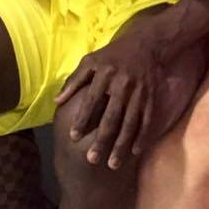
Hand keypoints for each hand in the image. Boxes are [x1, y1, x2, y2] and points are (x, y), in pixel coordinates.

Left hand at [54, 32, 161, 168]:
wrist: (146, 44)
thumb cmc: (113, 54)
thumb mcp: (91, 61)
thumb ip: (74, 80)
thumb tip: (57, 100)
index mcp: (105, 74)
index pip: (91, 100)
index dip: (82, 119)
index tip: (74, 137)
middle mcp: (123, 85)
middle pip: (111, 117)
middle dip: (102, 140)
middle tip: (92, 160)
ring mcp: (139, 93)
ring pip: (130, 123)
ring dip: (121, 145)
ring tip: (112, 164)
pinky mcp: (151, 98)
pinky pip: (147, 121)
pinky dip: (142, 137)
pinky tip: (134, 152)